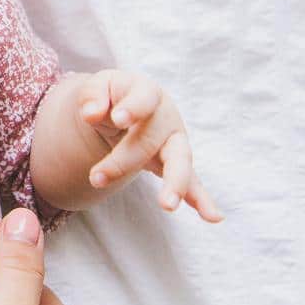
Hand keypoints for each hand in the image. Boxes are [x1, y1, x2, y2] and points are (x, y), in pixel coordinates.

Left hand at [74, 69, 220, 220]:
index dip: (133, 108)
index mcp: (146, 93)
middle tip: (96, 178)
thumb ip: (91, 96)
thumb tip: (92, 113)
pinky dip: (202, 200)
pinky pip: (192, 183)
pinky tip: (213, 216)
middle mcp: (166, 117)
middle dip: (124, 161)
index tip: (117, 119)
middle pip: (151, 139)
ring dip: (175, 184)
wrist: (123, 108)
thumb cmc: (111, 96)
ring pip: (179, 162)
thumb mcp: (97, 88)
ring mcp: (174, 142)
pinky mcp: (177, 165)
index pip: (144, 99)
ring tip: (167, 205)